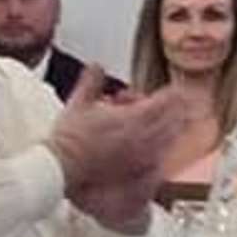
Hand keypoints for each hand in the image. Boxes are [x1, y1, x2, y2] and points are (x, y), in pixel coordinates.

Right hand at [51, 87, 190, 221]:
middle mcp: (142, 137)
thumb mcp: (78, 102)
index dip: (172, 93)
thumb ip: (91, 80)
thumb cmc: (69, 138)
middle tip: (169, 105)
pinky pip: (160, 159)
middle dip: (173, 110)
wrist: (62, 167)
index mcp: (132, 117)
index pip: (166, 101)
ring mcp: (141, 155)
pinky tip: (153, 148)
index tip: (174, 89)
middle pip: (174, 120)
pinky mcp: (136, 170)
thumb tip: (96, 66)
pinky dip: (161, 150)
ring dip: (169, 129)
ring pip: (169, 139)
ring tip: (162, 124)